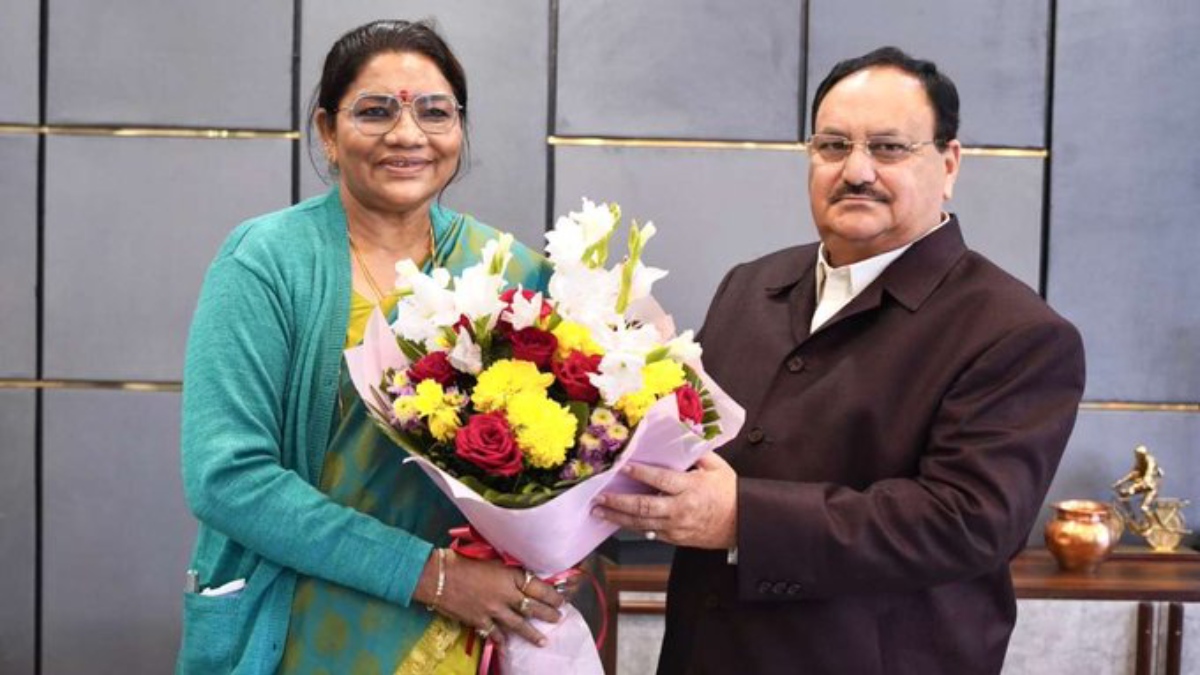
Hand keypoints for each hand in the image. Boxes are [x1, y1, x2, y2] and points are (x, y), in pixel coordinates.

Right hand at [413, 551, 563, 646]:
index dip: (552, 595)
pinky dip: (502, 640)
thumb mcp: (490, 557)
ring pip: (518, 625)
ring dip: (532, 634)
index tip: (560, 599)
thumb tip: (521, 572)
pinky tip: (508, 647)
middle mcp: (505, 594)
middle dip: (548, 614)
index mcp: (510, 575)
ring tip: (544, 641)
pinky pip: (495, 633)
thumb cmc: (461, 559)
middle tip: (558, 617)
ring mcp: (493, 610)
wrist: (437, 575)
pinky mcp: (479, 620)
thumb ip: (507, 567)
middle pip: (533, 607)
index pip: (538, 588)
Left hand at [592, 452, 736, 548]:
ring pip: (641, 523)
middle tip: (600, 497)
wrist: (743, 523)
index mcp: (691, 487)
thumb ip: (696, 454)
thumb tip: (680, 438)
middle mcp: (681, 509)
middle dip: (618, 502)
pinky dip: (633, 527)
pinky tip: (619, 521)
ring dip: (618, 518)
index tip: (622, 467)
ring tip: (600, 512)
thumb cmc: (730, 493)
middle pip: (644, 506)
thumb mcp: (717, 467)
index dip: (640, 473)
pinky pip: (649, 533)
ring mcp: (677, 527)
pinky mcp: (676, 538)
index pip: (660, 479)